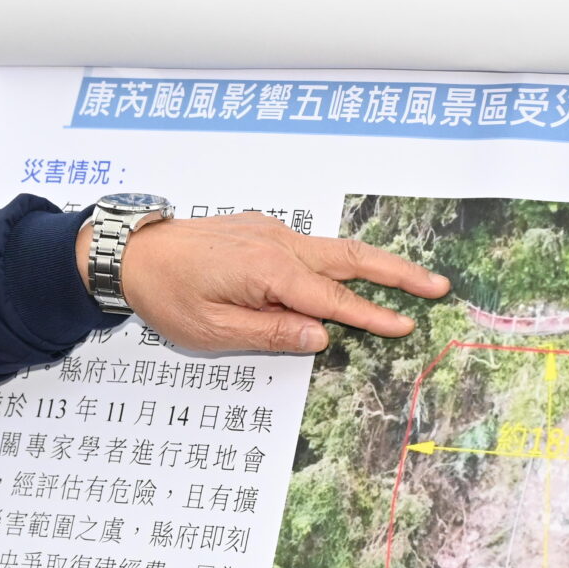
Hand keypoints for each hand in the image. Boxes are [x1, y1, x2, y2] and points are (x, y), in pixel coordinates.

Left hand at [79, 213, 448, 354]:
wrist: (130, 253)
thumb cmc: (165, 295)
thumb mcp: (212, 330)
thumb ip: (270, 332)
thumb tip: (321, 336)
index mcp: (267, 272)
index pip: (332, 300)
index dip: (372, 315)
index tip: (407, 326)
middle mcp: (276, 245)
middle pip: (350, 258)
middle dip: (398, 272)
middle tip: (438, 286)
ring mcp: (270, 233)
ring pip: (335, 248)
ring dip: (377, 262)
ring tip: (414, 277)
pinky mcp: (261, 231)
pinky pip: (311, 247)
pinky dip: (342, 259)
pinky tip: (356, 274)